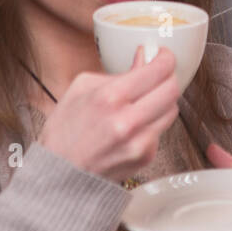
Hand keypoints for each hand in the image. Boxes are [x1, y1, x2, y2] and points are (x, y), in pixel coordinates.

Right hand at [39, 46, 179, 183]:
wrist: (59, 174)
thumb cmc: (65, 130)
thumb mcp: (81, 88)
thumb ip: (116, 72)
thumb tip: (144, 58)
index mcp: (110, 97)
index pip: (158, 70)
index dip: (166, 58)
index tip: (163, 56)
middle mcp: (128, 121)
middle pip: (172, 89)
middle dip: (168, 77)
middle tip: (159, 75)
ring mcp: (139, 142)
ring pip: (172, 110)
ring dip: (162, 101)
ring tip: (144, 100)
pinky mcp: (145, 158)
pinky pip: (160, 131)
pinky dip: (152, 123)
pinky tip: (133, 125)